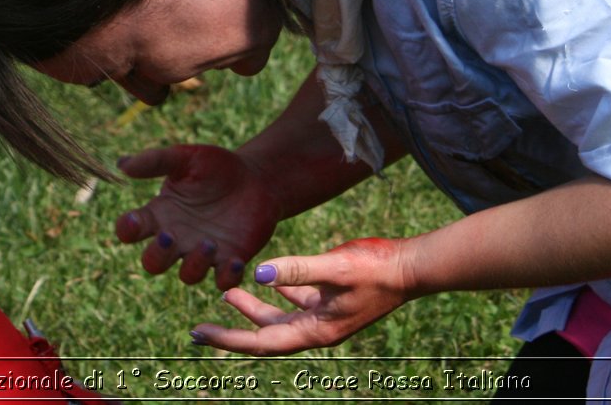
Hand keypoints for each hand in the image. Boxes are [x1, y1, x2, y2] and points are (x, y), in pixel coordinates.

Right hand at [115, 144, 283, 289]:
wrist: (257, 179)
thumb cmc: (217, 167)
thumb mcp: (186, 158)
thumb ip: (156, 161)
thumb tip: (122, 165)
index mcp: (160, 214)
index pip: (131, 229)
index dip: (127, 229)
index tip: (136, 219)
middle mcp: (177, 238)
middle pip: (153, 262)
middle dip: (158, 254)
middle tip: (170, 236)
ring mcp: (203, 253)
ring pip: (188, 276)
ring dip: (195, 264)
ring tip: (209, 242)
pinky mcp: (230, 261)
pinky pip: (223, 281)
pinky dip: (228, 276)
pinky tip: (235, 259)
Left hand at [193, 238, 414, 354]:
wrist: (411, 267)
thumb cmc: (376, 268)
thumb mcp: (334, 267)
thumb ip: (296, 270)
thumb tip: (259, 273)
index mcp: (316, 330)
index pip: (261, 342)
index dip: (229, 339)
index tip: (199, 335)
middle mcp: (318, 328)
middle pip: (265, 335)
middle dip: (233, 330)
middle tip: (200, 327)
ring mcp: (325, 316)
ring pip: (279, 317)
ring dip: (253, 307)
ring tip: (228, 292)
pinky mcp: (332, 299)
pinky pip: (297, 301)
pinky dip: (279, 293)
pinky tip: (266, 279)